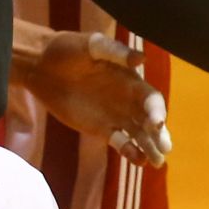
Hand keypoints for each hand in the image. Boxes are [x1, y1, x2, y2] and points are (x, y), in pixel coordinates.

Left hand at [20, 32, 169, 167]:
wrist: (43, 65)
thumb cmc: (69, 49)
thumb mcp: (93, 46)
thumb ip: (116, 53)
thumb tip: (141, 58)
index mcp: (132, 81)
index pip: (152, 100)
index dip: (157, 111)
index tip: (156, 123)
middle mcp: (129, 100)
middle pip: (150, 121)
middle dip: (159, 135)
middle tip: (165, 148)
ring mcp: (116, 116)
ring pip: (139, 135)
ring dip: (149, 148)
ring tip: (156, 162)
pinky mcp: (102, 128)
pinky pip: (120, 142)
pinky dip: (130, 151)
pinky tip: (138, 160)